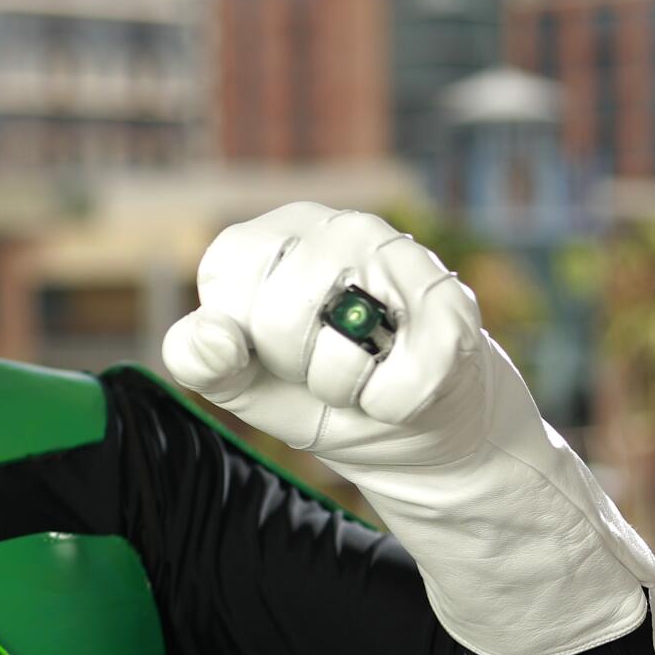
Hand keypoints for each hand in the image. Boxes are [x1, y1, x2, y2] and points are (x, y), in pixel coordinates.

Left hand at [160, 201, 654, 654]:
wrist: (412, 427)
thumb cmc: (312, 390)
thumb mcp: (241, 382)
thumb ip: (201, 360)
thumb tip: (209, 336)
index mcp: (269, 237)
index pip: (225, 279)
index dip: (241, 338)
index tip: (267, 347)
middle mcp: (334, 227)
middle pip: (280, 318)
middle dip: (297, 368)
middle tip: (321, 366)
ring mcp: (400, 255)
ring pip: (340, 351)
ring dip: (345, 389)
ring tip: (363, 372)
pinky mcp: (453, 304)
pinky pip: (400, 383)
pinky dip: (393, 406)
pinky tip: (403, 384)